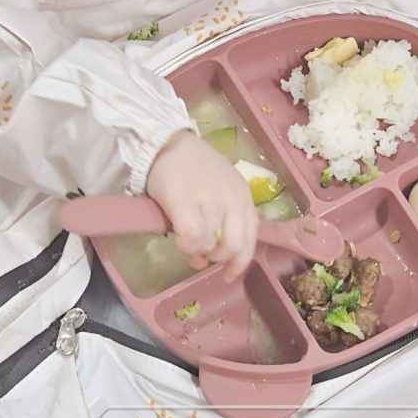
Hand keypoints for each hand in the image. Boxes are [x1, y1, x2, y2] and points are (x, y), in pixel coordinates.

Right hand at [146, 130, 258, 282]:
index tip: (228, 274)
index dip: (240, 262)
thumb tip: (205, 258)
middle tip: (203, 254)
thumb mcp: (219, 190)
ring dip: (199, 252)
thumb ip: (222, 220)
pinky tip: (180, 241)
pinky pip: (191, 238)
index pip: (251, 237)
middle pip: (235, 245)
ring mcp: (210, 199)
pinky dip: (187, 246)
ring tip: (187, 243)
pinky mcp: (185, 201)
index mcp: (243, 195)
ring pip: (210, 244)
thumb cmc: (191, 169)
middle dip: (218, 257)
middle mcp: (232, 198)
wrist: (166, 143)